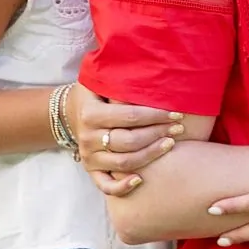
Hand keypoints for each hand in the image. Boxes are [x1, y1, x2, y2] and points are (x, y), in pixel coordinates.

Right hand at [70, 83, 185, 196]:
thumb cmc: (93, 94)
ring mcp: (89, 157)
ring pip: (124, 163)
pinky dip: (122, 187)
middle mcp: (88, 137)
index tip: (177, 113)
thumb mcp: (97, 80)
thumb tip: (145, 60)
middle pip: (129, 141)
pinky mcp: (90, 170)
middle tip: (179, 128)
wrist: (69, 113)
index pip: (129, 116)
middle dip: (158, 134)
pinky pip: (105, 186)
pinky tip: (141, 180)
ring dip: (150, 155)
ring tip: (170, 144)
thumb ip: (116, 77)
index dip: (156, 115)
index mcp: (90, 114)